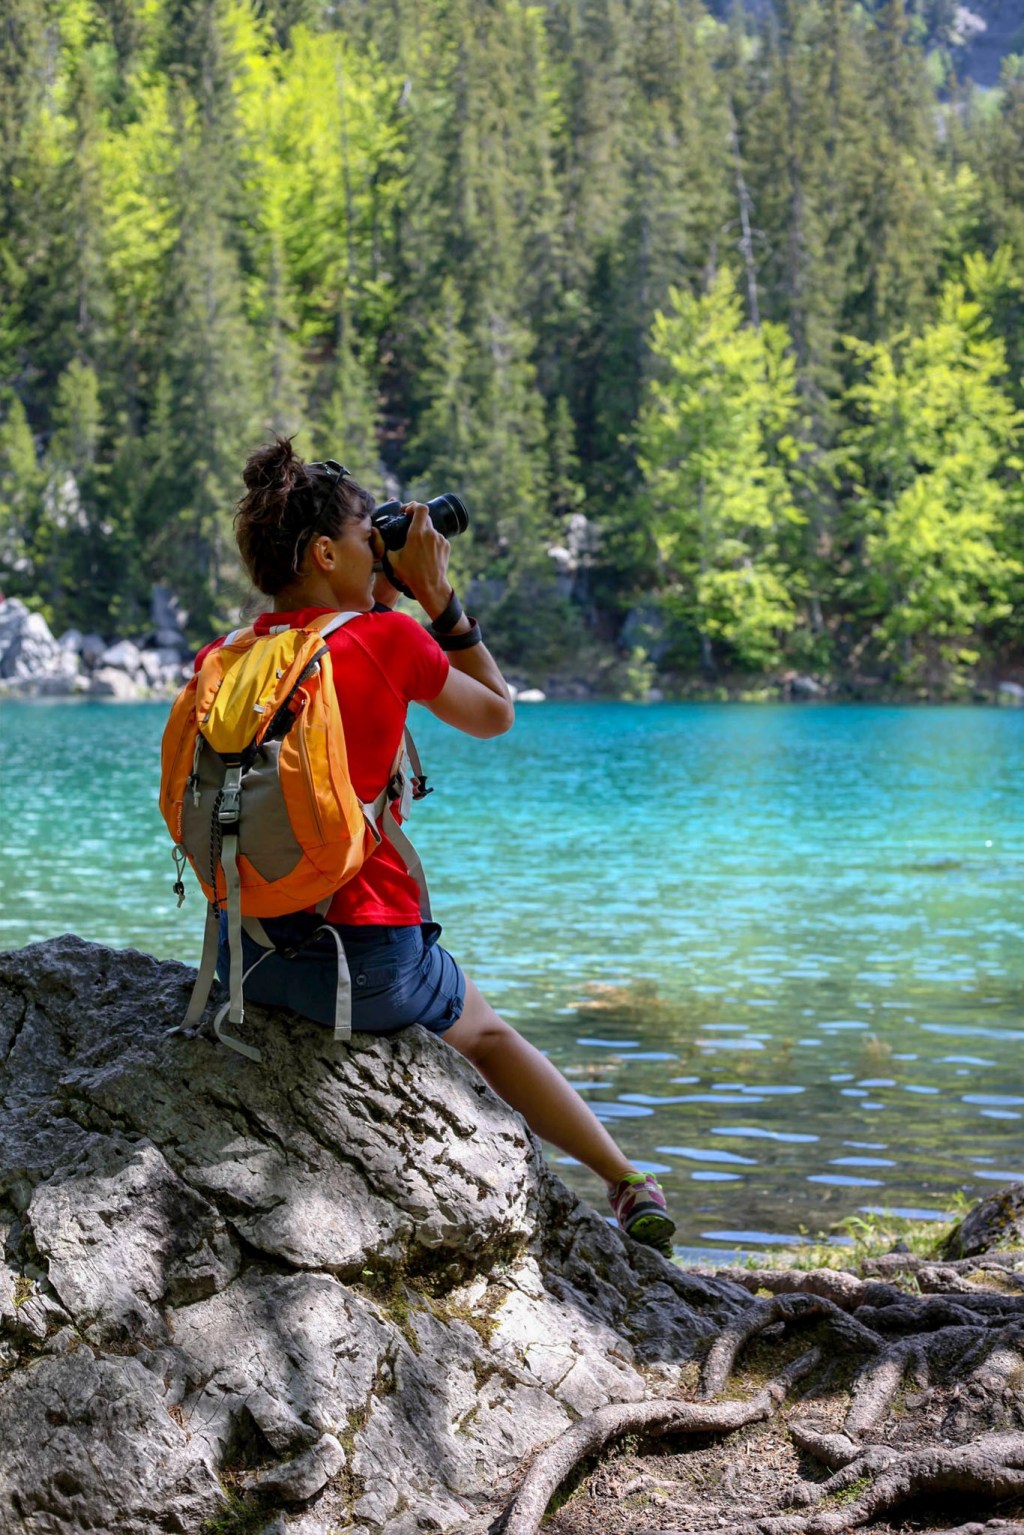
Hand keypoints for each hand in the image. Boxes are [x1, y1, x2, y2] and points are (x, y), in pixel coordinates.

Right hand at [387, 503, 451, 618]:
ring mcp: (440, 539)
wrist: (431, 586)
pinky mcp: (446, 545)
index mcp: (417, 534)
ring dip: (424, 531)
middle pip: (425, 516)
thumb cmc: (410, 574)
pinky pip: (437, 537)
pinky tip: (425, 551)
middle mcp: (430, 534)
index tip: (407, 512)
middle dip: (417, 519)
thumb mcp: (392, 559)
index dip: (414, 506)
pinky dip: (431, 540)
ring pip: (431, 528)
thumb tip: (374, 532)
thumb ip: (383, 543)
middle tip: (410, 526)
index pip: (420, 508)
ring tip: (417, 544)